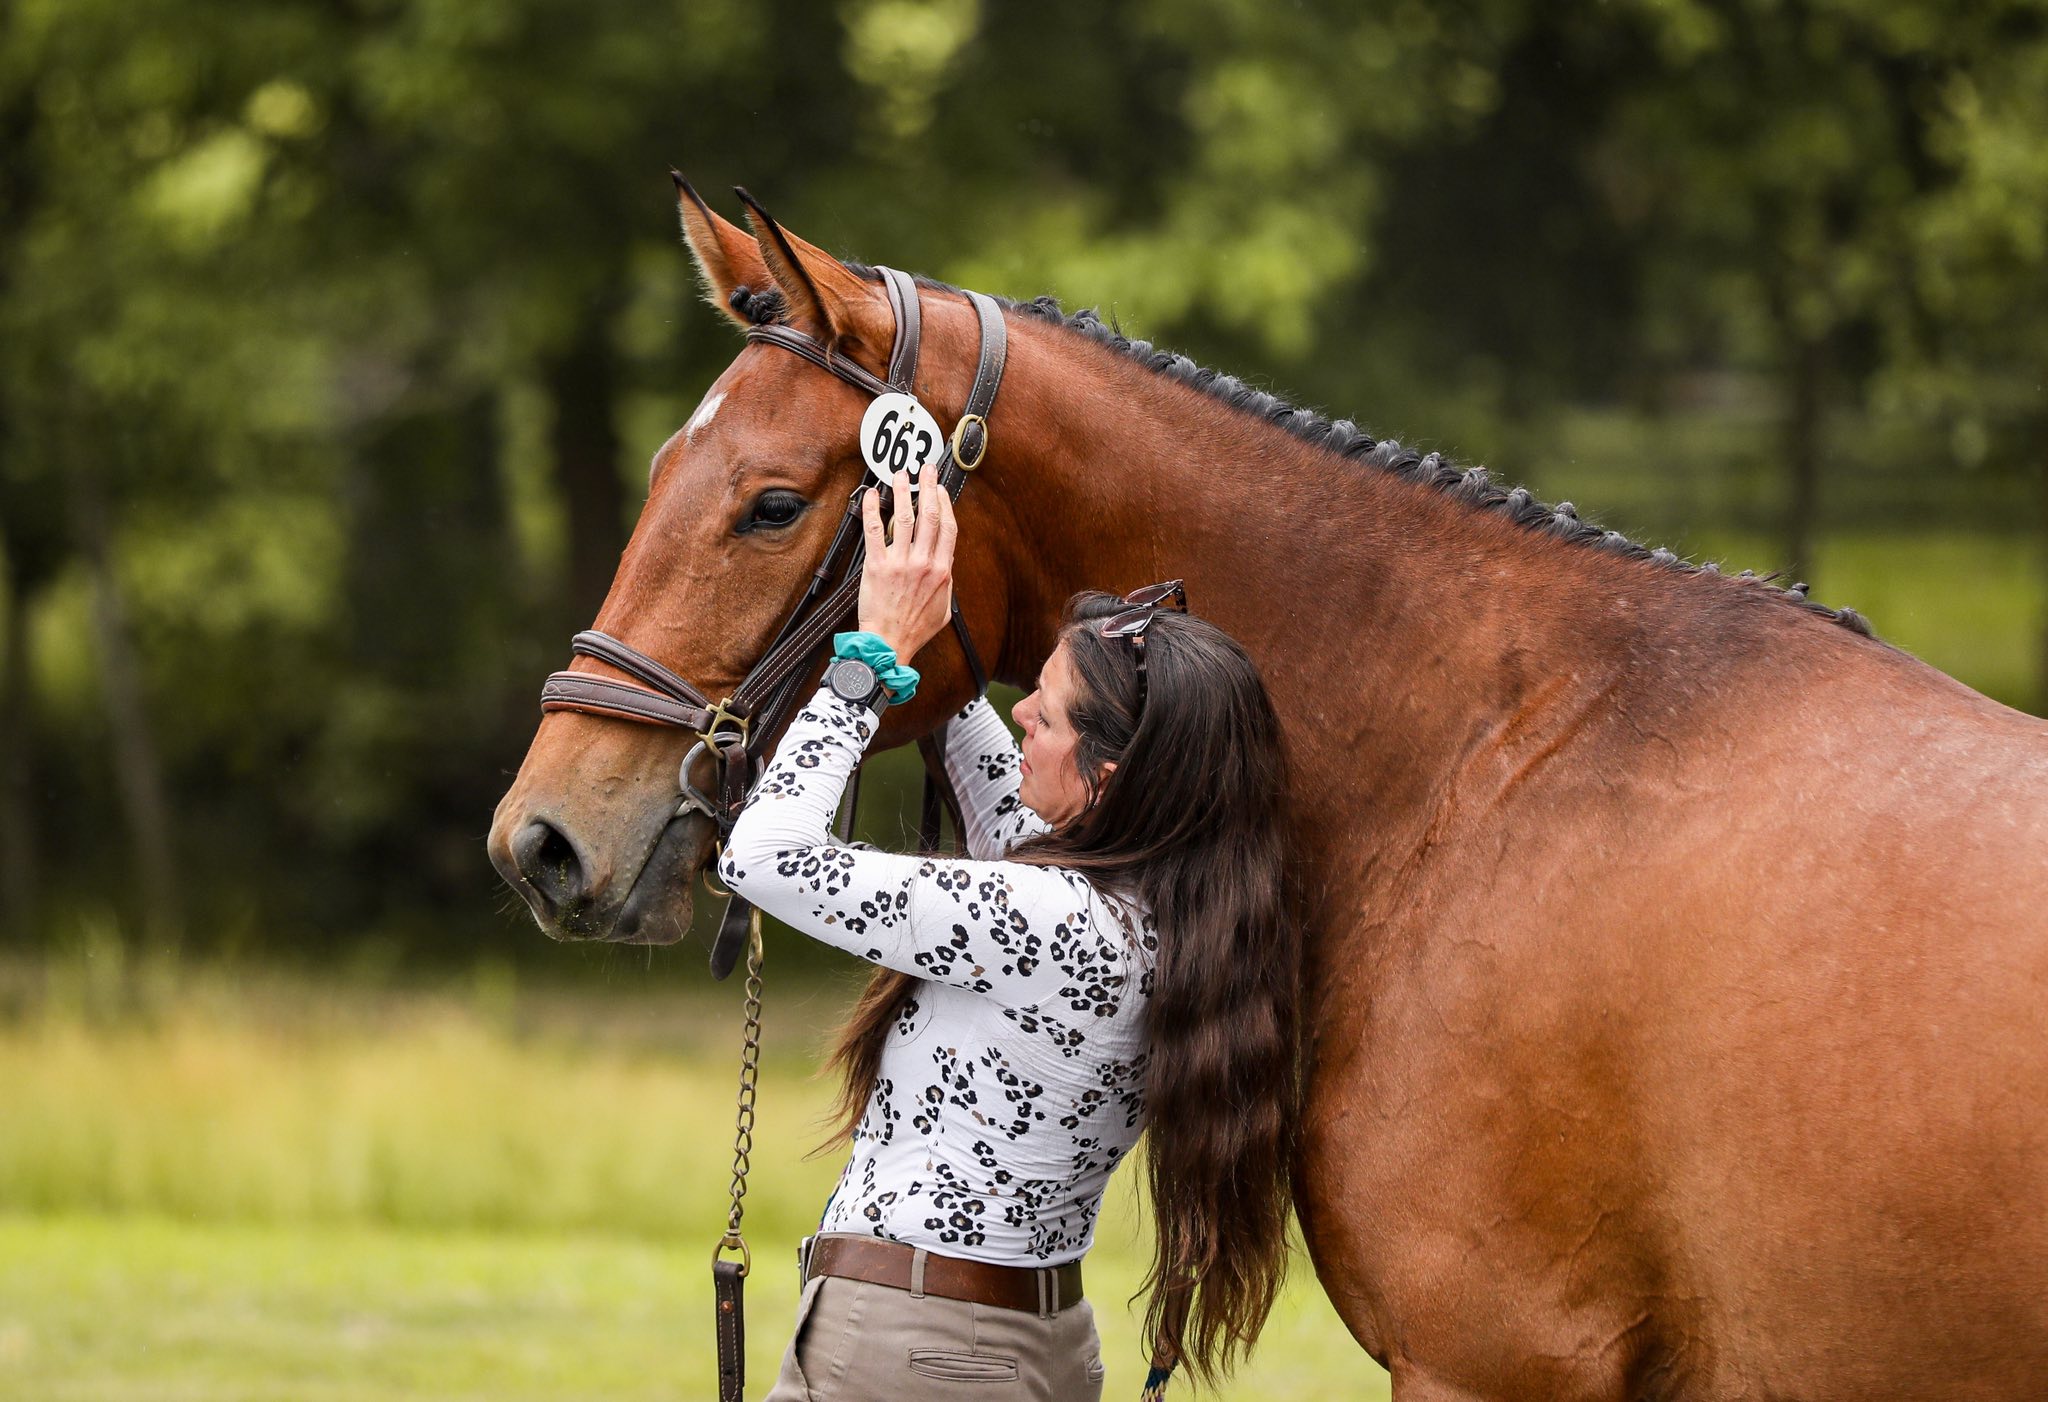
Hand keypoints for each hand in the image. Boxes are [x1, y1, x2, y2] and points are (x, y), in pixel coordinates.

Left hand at [857, 469, 957, 662]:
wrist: (889, 644)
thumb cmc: (914, 630)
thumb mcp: (943, 609)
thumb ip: (946, 584)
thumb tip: (945, 566)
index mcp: (942, 571)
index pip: (948, 528)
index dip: (945, 504)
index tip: (940, 491)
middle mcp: (923, 563)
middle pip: (930, 515)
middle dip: (929, 487)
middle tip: (926, 470)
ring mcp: (900, 563)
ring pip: (904, 517)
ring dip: (902, 491)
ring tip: (899, 474)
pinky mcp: (877, 566)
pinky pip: (874, 531)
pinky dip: (872, 510)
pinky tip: (871, 496)